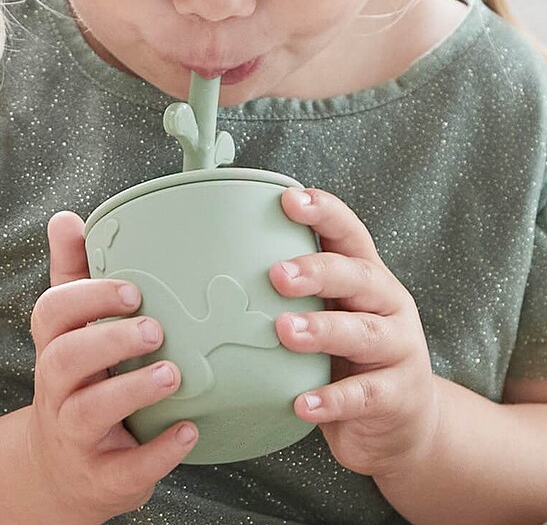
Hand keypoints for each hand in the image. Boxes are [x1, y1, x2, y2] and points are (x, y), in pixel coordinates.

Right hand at [24, 210, 198, 522]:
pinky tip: (189, 431)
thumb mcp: (73, 328)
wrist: (65, 467)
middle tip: (156, 329)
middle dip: (109, 341)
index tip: (134, 290)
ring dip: (131, 391)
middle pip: (65, 360)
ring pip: (87, 413)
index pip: (52, 313)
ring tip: (174, 374)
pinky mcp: (101, 477)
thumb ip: (73, 272)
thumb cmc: (81, 377)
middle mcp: (57, 389)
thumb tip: (65, 218)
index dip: (89, 298)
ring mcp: (74, 435)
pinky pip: (124, 470)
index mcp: (54, 345)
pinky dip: (158, 453)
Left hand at [269, 187, 440, 476]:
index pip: (349, 233)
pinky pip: (365, 395)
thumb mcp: (330, 313)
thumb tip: (219, 268)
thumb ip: (295, 291)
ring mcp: (399, 350)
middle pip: (358, 276)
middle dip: (318, 271)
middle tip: (277, 275)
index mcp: (366, 276)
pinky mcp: (398, 396)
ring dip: (322, 330)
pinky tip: (302, 402)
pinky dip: (332, 399)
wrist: (404, 423)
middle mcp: (388, 305)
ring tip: (284, 331)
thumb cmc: (348, 356)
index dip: (324, 212)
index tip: (290, 199)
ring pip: (364, 332)